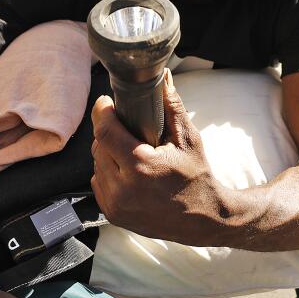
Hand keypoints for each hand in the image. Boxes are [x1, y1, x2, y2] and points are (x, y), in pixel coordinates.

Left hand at [90, 69, 222, 243]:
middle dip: (107, 132)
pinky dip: (107, 172)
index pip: (105, 132)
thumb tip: (164, 77)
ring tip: (126, 148)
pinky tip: (124, 170)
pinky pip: (98, 183)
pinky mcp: (113, 215)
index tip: (106, 102)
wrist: (202, 220)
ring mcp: (116, 205)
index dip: (101, 112)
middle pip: (98, 147)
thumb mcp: (189, 140)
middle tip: (123, 126)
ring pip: (96, 165)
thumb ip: (172, 107)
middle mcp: (124, 188)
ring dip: (106, 152)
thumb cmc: (197, 177)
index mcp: (141, 167)